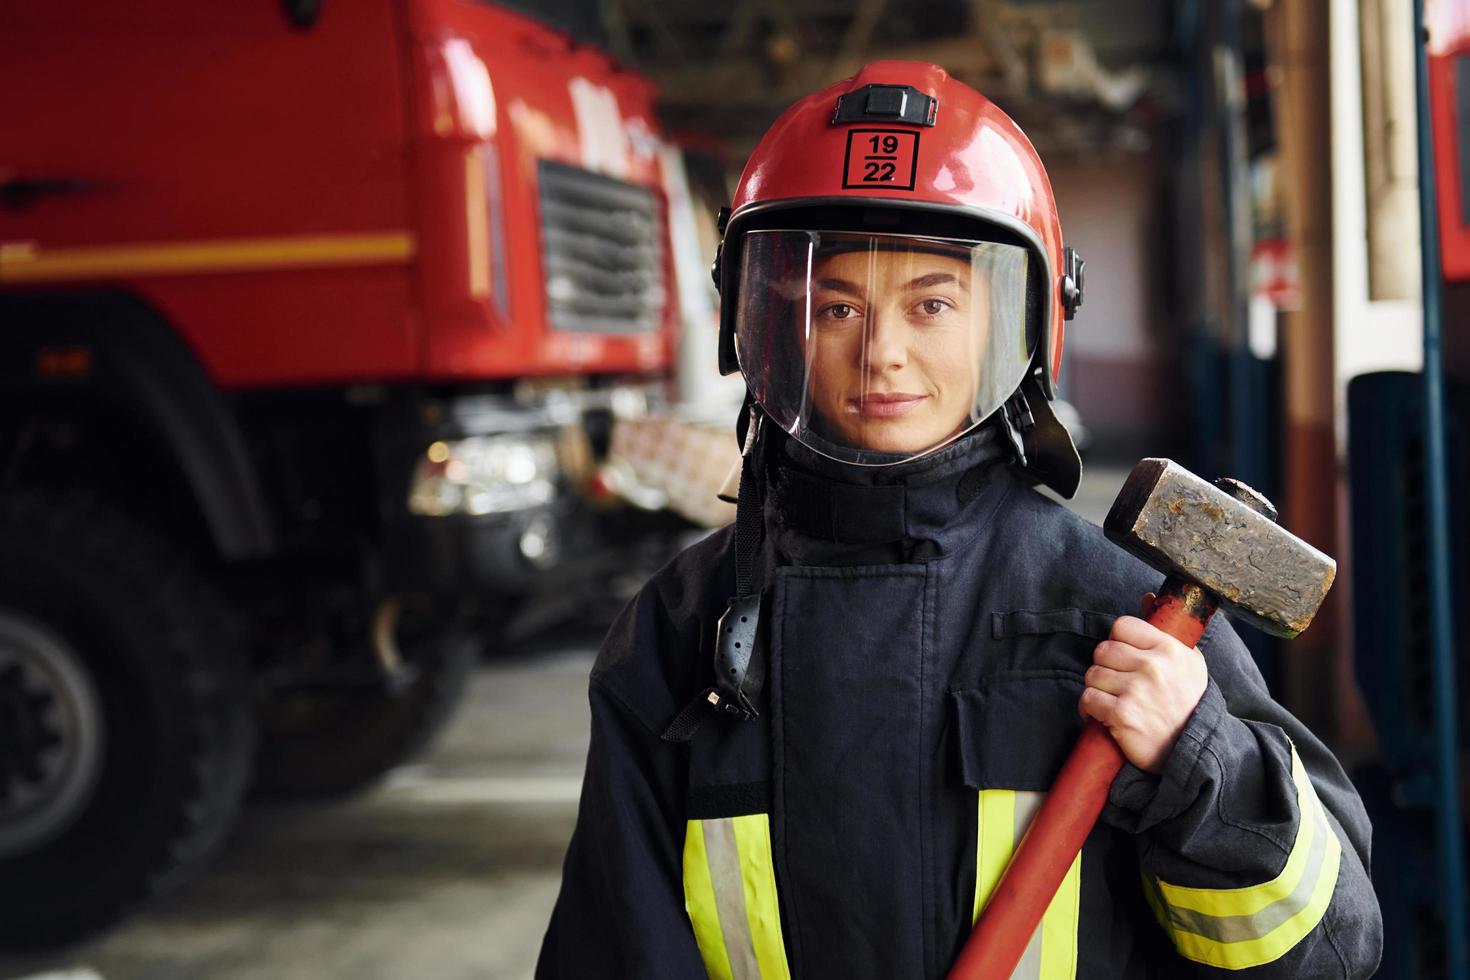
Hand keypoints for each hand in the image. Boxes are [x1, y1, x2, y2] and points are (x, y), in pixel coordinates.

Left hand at [1078, 597, 1207, 774]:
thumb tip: (1146, 597)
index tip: (1125, 658)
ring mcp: (1136, 690)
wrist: (1195, 750)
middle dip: (1106, 667)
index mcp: (1170, 649)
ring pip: (1093, 674)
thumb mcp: (1188, 662)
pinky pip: (1088, 698)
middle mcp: (1153, 666)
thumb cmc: (1188, 703)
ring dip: (1098, 689)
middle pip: (1103, 650)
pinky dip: (1090, 708)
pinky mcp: (1122, 714)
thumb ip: (1166, 629)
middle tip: (1118, 683)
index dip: (1119, 642)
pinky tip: (1104, 715)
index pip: (1122, 626)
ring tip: (1114, 699)